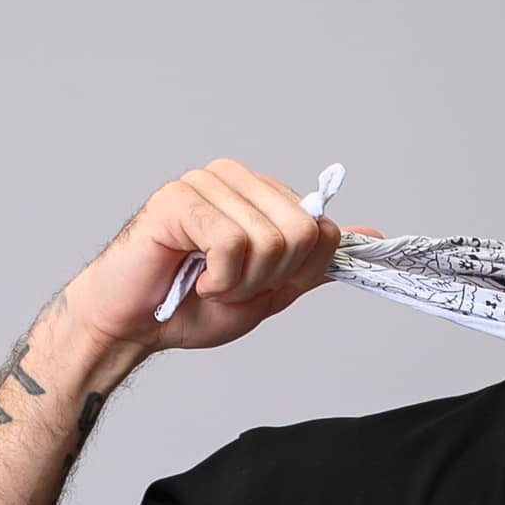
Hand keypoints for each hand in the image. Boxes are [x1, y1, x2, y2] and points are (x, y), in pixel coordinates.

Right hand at [63, 160, 350, 356]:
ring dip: (240, 283)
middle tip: (230, 285)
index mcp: (260, 194)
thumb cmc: (190, 307)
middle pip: (303, 233)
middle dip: (271, 278)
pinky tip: (194, 276)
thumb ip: (315, 263)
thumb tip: (370, 238)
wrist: (134, 326)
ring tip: (207, 281)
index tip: (260, 283)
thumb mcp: (270, 290)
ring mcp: (207, 182)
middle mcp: (236, 178)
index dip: (298, 272)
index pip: (322, 228)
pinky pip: (232, 244)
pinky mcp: (180, 199)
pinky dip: (219, 279)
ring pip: (269, 241)